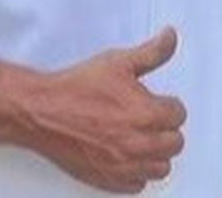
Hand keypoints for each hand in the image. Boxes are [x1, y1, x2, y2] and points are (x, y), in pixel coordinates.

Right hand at [26, 27, 186, 193]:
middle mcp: (139, 144)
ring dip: (156, 153)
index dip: (169, 104)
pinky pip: (138, 184)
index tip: (158, 101)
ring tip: (142, 137)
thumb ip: (151, 52)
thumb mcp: (118, 62)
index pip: (179, 115)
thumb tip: (170, 37)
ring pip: (161, 167)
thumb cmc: (76, 88)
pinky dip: (136, 171)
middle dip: (166, 128)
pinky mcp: (109, 180)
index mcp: (146, 114)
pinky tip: (127, 155)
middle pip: (175, 143)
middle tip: (150, 118)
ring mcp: (124, 166)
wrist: (42, 112)